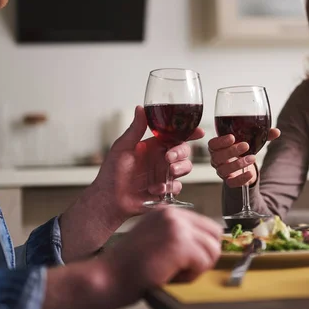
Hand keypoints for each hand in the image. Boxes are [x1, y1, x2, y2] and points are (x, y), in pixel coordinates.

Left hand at [93, 105, 204, 221]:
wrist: (109, 199)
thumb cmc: (112, 172)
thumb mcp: (122, 147)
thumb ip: (135, 129)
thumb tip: (140, 108)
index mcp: (153, 146)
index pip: (175, 136)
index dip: (189, 133)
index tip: (198, 132)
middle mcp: (161, 159)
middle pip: (184, 150)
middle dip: (181, 152)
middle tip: (169, 158)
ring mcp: (164, 175)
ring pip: (185, 167)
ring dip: (180, 168)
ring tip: (169, 172)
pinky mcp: (165, 191)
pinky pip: (176, 187)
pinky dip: (168, 187)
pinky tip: (155, 189)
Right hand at [102, 209, 221, 303]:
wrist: (108, 276)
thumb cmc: (128, 265)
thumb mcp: (156, 240)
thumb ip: (178, 236)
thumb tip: (207, 245)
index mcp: (168, 212)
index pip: (206, 225)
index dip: (203, 247)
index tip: (189, 260)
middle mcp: (173, 215)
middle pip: (215, 234)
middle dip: (206, 255)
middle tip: (185, 268)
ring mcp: (177, 227)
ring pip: (213, 249)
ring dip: (198, 267)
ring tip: (174, 272)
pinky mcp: (179, 243)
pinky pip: (204, 262)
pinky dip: (192, 275)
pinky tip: (171, 275)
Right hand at [208, 128, 280, 187]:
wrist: (245, 166)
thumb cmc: (244, 150)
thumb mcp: (251, 141)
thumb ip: (262, 135)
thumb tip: (276, 132)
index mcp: (218, 147)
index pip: (212, 144)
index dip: (220, 141)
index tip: (232, 137)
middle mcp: (217, 159)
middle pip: (217, 156)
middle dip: (231, 151)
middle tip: (245, 146)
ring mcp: (222, 171)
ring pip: (223, 170)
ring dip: (237, 163)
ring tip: (252, 158)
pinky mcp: (229, 180)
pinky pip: (231, 182)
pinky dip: (241, 178)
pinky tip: (250, 173)